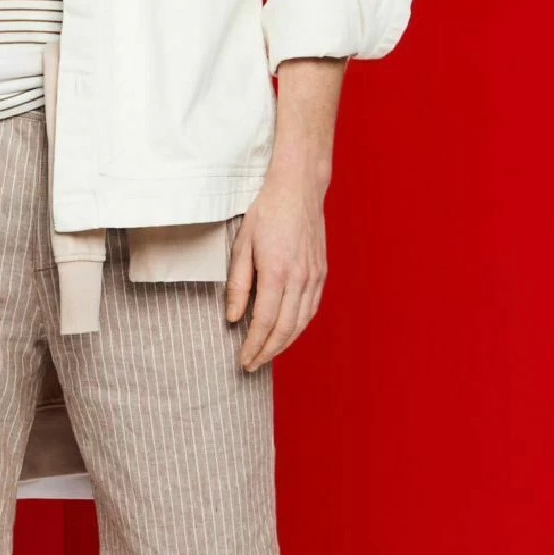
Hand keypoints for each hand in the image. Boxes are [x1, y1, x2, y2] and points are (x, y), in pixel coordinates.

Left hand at [225, 164, 327, 370]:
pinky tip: (287, 333)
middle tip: (251, 365)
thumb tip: (232, 317)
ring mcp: (314, 277)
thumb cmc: (267, 212)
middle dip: (267, 352)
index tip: (242, 359)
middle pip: (284, 329)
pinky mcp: (321, 273)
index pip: (264, 321)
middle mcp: (300, 278)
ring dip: (284, 344)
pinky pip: (311, 309)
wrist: (298, 189)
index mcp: (277, 272)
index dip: (253, 345)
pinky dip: (298, 327)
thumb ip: (238, 284)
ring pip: (301, 323)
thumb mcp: (242, 245)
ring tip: (266, 354)